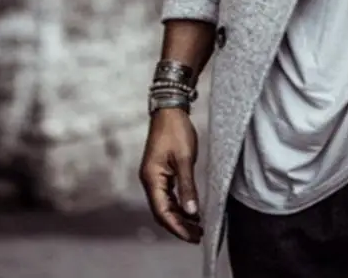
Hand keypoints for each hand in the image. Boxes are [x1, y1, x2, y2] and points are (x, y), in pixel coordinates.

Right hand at [139, 108, 202, 242]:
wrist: (170, 110)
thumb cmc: (176, 131)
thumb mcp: (184, 159)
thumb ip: (187, 186)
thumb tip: (192, 211)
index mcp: (151, 178)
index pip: (162, 211)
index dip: (177, 227)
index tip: (192, 236)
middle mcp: (149, 180)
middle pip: (162, 211)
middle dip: (179, 226)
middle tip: (198, 236)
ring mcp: (154, 176)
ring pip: (165, 204)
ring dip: (180, 216)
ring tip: (198, 227)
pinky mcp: (160, 172)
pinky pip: (168, 194)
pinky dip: (179, 204)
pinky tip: (191, 210)